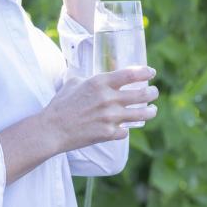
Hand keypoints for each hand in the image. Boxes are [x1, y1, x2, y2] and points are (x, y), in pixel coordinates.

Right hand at [42, 67, 158, 151]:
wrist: (52, 130)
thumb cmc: (60, 105)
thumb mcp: (74, 83)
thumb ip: (89, 80)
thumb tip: (98, 77)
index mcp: (100, 83)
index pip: (131, 74)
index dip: (145, 72)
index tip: (152, 72)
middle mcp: (108, 99)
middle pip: (142, 95)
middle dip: (152, 93)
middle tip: (154, 92)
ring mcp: (110, 117)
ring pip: (141, 114)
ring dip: (150, 112)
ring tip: (152, 110)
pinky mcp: (108, 134)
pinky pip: (125, 131)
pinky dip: (125, 130)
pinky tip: (124, 128)